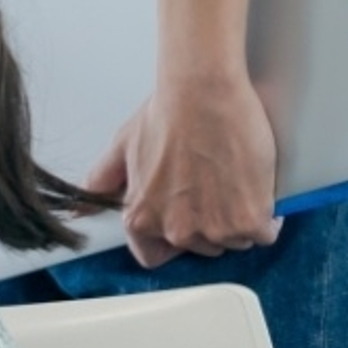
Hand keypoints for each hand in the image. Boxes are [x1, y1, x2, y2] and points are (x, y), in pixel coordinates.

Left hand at [86, 71, 283, 266]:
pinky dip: (267, 216)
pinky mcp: (249, 219)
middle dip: (210, 221)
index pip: (154, 256)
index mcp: (142, 219)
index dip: (172, 238)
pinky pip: (265, 233)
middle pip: (202, 246)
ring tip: (234, 179)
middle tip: (215, 184)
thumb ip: (101, 182)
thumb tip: (80, 209)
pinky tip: (258, 188)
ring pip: (235, 240)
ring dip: (239, 217)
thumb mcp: (122, 147)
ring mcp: (215, 228)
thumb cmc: (167, 112)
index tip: (186, 218)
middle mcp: (177, 230)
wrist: (204, 90)